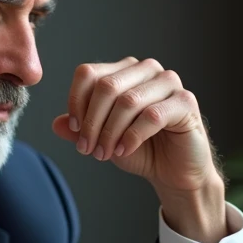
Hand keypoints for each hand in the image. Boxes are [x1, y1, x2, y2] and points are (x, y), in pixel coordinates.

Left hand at [52, 57, 228, 242]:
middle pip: (106, 86)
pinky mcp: (186, 101)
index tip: (74, 129)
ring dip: (110, 132)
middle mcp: (146, 70)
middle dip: (92, 122)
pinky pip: (152, 115)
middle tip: (87, 149)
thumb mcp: (103, 139)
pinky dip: (132, 136)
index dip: (75, 102)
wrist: (173, 172)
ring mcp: (168, 82)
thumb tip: (56, 124)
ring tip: (104, 153)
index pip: (89, 73)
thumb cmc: (141, 150)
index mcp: (124, 71)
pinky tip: (124, 150)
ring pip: (127, 101)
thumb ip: (81, 130)